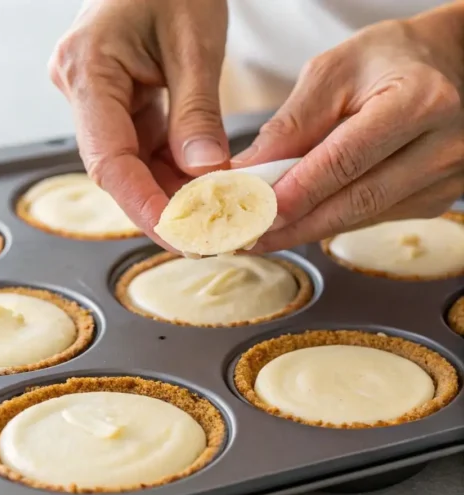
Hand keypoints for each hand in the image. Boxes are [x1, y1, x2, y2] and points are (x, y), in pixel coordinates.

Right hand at [48, 0, 229, 244]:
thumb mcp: (195, 42)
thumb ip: (197, 111)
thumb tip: (206, 173)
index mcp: (87, 69)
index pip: (108, 157)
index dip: (141, 202)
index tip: (178, 232)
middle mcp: (80, 88)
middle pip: (115, 168)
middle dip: (159, 205)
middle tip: (205, 237)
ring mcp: (94, 96)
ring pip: (128, 162)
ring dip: (169, 190)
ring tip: (214, 216)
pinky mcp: (113, 99)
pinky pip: (139, 144)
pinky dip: (171, 167)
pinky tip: (203, 187)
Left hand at [235, 3, 463, 252]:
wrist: (450, 61)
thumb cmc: (390, 59)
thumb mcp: (335, 71)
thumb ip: (292, 122)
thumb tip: (249, 170)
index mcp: (420, 102)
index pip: (346, 160)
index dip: (298, 191)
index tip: (257, 212)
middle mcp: (444, 145)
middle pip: (358, 200)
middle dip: (297, 224)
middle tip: (249, 237)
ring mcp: (448, 176)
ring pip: (366, 217)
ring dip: (311, 230)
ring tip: (264, 234)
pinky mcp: (441, 197)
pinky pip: (378, 218)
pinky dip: (336, 221)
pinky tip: (302, 222)